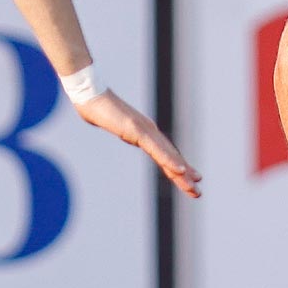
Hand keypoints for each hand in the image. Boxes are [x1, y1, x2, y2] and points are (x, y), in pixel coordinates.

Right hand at [73, 90, 201, 197]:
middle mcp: (149, 131)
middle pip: (170, 156)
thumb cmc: (99, 108)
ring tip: (193, 186)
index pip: (164, 153)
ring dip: (181, 172)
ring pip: (167, 154)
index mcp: (145, 132)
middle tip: (197, 192)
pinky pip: (156, 149)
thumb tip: (122, 128)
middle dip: (184, 175)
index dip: (177, 167)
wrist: (89, 95)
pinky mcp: (137, 129)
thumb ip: (121, 126)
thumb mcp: (114, 123)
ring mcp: (144, 129)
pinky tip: (179, 170)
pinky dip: (169, 160)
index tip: (190, 178)